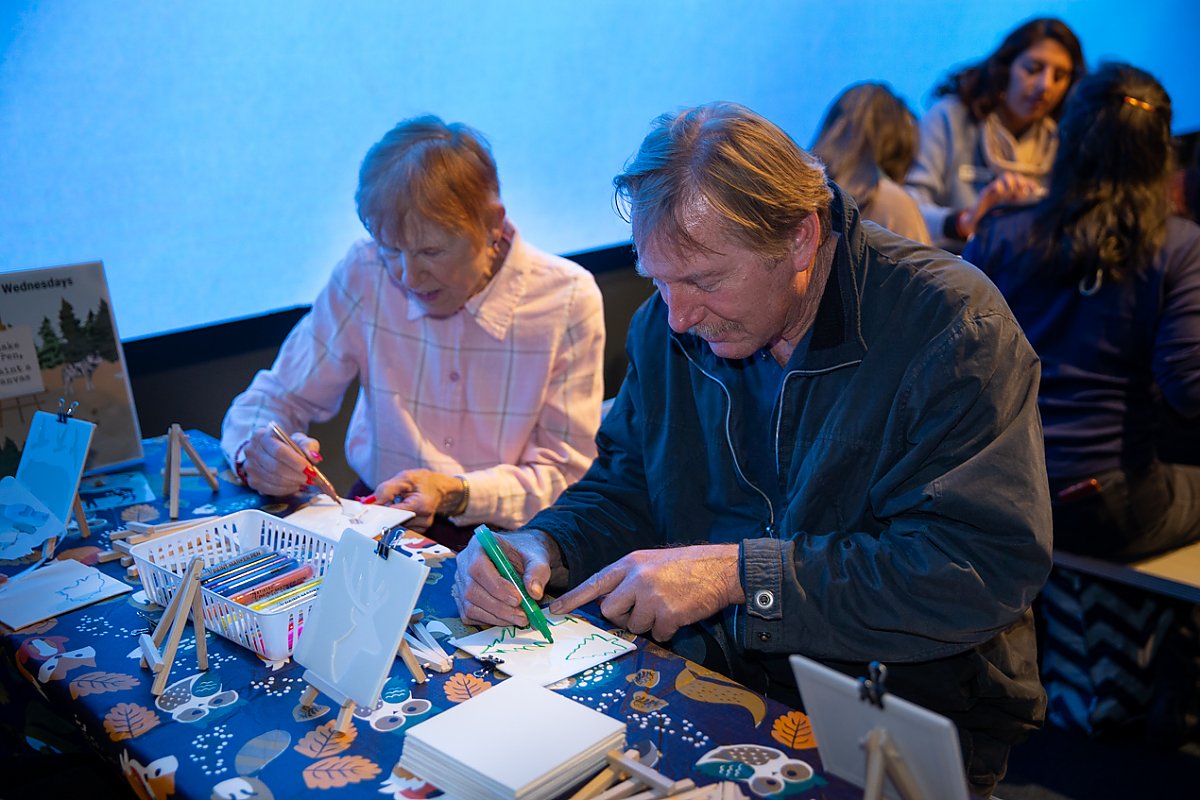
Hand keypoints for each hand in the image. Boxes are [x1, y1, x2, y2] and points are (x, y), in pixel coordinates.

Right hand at [240, 426, 320, 496]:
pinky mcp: (252, 481)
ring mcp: (250, 467)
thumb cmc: (287, 445)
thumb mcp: (299, 440)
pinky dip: (286, 490)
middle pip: (275, 467)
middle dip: (296, 474)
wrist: (274, 451)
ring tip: (304, 480)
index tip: (309, 468)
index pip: (279, 451)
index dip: (295, 461)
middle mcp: (251, 450)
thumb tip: (314, 457)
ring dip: (292, 483)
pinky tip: (294, 485)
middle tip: (309, 477)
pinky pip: (270, 489)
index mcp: (261, 435)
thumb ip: (308, 446)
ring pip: (274, 479)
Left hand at [373, 469, 464, 531]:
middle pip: (394, 523)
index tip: (369, 510)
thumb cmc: (422, 481)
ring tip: (394, 505)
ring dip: (389, 518)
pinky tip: (399, 512)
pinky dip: (396, 521)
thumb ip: (386, 490)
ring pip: (395, 527)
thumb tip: (370, 503)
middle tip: (378, 507)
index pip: (394, 514)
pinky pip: (401, 529)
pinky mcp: (419, 531)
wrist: (438, 488)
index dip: (379, 512)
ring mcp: (422, 527)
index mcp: (421, 505)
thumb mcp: (405, 478)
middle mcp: (423, 520)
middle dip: (383, 515)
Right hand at [452, 529, 566, 627]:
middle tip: (523, 616)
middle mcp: (464, 563)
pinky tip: (508, 618)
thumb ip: (537, 571)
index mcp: (479, 544)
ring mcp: (461, 582)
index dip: (496, 586)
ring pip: (470, 606)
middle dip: (499, 607)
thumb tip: (534, 592)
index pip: (478, 567)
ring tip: (520, 618)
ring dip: (497, 617)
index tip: (517, 599)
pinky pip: (470, 615)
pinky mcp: (462, 599)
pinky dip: (490, 620)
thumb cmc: (526, 553)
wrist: (522, 558)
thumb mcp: (537, 556)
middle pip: (472, 590)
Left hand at [549, 544, 743, 641]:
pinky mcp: (668, 614)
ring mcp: (652, 597)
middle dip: (623, 616)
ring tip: (668, 605)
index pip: (594, 583)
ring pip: (635, 626)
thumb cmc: (685, 567)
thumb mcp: (650, 562)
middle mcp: (637, 579)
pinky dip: (668, 630)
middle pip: (610, 611)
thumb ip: (628, 579)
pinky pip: (658, 635)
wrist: (720, 568)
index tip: (554, 610)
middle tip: (643, 608)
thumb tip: (608, 603)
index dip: (573, 598)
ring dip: (650, 623)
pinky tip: (679, 614)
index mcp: (630, 563)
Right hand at [962, 172, 1042, 236]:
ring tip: (1012, 189)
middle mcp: (1003, 188)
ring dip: (1011, 181)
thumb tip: (1030, 200)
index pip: (1022, 183)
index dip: (1029, 183)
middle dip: (1021, 181)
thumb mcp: (1008, 211)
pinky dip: (999, 186)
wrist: (976, 222)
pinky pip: (994, 185)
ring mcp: (994, 189)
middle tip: (1023, 188)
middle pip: (1014, 176)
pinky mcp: (985, 192)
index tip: (1035, 189)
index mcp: (1010, 192)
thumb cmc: (991, 217)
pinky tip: (1002, 192)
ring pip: (1005, 176)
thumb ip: (1018, 206)